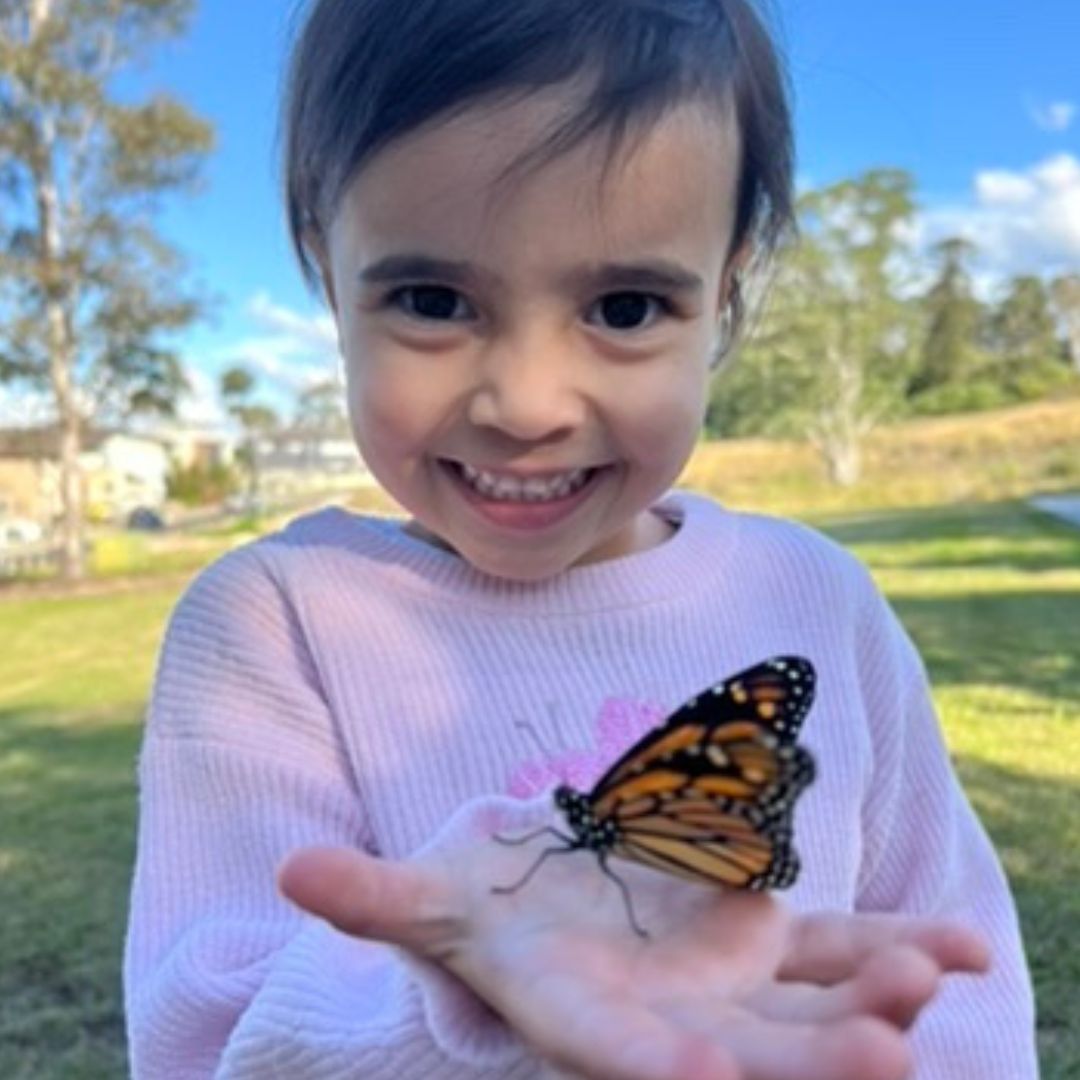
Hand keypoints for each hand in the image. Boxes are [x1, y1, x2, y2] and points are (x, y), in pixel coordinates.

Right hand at [278, 820, 987, 1079]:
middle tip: (884, 1059)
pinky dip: (897, 945)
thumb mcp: (435, 899)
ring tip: (934, 980)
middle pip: (739, 1050)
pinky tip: (963, 949)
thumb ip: (376, 895)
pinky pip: (839, 946)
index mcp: (580, 1012)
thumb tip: (292, 874)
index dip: (653, 1067)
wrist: (557, 906)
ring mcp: (726, 982)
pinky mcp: (765, 941)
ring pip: (806, 1005)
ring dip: (871, 1001)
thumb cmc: (488, 908)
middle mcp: (663, 1016)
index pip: (614, 1054)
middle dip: (807, 1061)